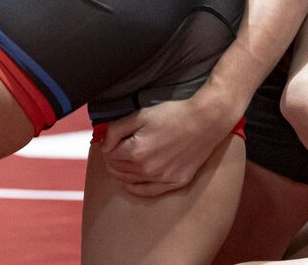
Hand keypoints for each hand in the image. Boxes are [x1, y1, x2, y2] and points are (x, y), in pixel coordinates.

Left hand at [98, 94, 236, 196]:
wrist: (205, 121)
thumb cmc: (173, 114)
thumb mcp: (140, 115)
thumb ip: (116, 130)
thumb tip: (103, 144)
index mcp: (136, 151)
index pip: (109, 155)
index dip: (107, 146)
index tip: (110, 140)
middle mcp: (147, 169)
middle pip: (118, 169)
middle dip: (112, 159)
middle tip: (114, 149)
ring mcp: (161, 178)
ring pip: (130, 181)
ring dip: (121, 172)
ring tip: (121, 161)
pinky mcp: (175, 182)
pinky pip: (148, 192)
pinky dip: (135, 189)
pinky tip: (129, 184)